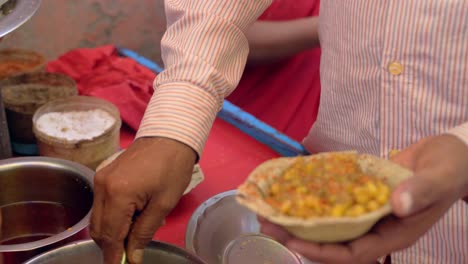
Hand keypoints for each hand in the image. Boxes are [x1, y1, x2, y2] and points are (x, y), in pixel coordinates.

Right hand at [90, 137, 195, 263]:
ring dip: (112, 231)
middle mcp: (102, 186)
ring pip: (98, 218)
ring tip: (136, 231)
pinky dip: (112, 216)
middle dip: (112, 245)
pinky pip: (101, 204)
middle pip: (99, 229)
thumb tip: (133, 256)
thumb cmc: (172, 167)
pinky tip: (132, 215)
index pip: (110, 236)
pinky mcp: (103, 175)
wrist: (169, 136)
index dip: (114, 256)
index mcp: (118, 194)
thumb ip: (144, 232)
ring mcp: (100, 179)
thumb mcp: (164, 203)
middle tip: (132, 252)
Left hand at [260, 135, 467, 263]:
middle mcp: (377, 227)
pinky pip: (334, 200)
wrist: (451, 153)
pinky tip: (294, 189)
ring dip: (301, 217)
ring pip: (330, 221)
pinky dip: (315, 197)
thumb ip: (421, 192)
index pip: (353, 253)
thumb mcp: (440, 178)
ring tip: (271, 209)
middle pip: (333, 240)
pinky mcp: (361, 194)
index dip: (323, 251)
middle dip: (300, 235)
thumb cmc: (451, 169)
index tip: (294, 242)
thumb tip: (396, 204)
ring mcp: (367, 211)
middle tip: (268, 223)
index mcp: (395, 234)